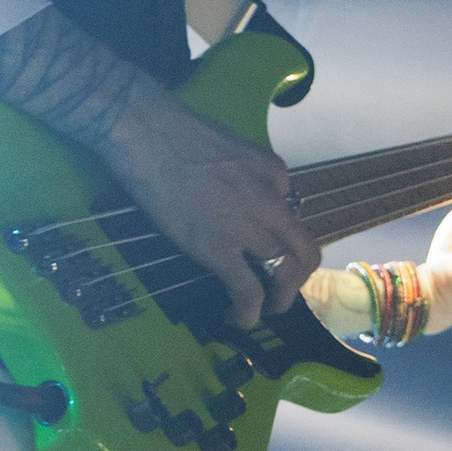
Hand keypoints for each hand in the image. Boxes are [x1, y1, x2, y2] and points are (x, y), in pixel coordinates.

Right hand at [103, 76, 322, 331]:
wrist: (148, 132)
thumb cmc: (177, 130)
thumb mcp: (232, 144)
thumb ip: (245, 172)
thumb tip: (236, 195)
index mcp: (275, 172)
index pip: (289, 210)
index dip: (277, 234)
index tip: (261, 246)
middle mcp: (272, 200)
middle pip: (303, 251)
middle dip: (297, 278)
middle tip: (281, 291)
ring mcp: (248, 226)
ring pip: (283, 272)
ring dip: (278, 297)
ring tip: (265, 308)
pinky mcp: (218, 248)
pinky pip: (247, 290)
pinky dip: (250, 312)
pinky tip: (242, 320)